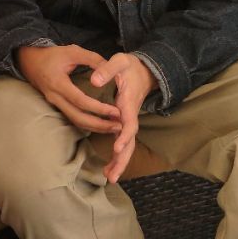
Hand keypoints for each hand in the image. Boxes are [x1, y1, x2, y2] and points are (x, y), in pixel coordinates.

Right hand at [17, 45, 121, 133]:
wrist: (29, 61)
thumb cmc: (52, 55)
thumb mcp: (72, 51)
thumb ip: (92, 59)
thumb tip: (111, 69)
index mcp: (58, 83)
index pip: (80, 101)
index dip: (99, 108)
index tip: (116, 111)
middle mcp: (55, 97)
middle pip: (78, 118)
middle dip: (99, 125)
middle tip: (119, 127)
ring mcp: (54, 104)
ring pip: (75, 121)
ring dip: (95, 127)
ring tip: (113, 128)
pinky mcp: (57, 106)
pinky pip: (72, 118)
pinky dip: (87, 123)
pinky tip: (100, 124)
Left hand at [90, 54, 157, 183]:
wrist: (144, 69)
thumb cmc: (129, 66)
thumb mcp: (119, 62)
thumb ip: (107, 70)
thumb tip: (93, 80)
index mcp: (129, 103)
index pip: (129, 123)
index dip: (124, 136)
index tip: (116, 147)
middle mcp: (130, 115)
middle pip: (130, 141)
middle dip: (123, 159)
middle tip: (113, 175)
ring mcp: (129, 120)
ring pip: (128, 145)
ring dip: (120, 162)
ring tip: (110, 177)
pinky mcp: (125, 122)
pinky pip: (123, 142)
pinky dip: (118, 156)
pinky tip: (109, 167)